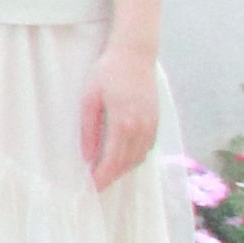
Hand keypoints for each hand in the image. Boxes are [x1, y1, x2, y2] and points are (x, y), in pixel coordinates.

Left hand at [77, 40, 161, 190]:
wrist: (135, 55)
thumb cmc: (107, 73)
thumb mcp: (89, 99)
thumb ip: (88, 129)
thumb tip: (87, 156)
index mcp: (124, 124)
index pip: (113, 161)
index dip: (103, 177)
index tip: (92, 188)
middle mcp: (142, 128)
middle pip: (128, 163)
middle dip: (112, 177)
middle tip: (97, 185)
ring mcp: (152, 124)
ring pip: (140, 157)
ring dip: (124, 169)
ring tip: (107, 174)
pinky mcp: (156, 120)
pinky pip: (147, 147)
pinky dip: (135, 158)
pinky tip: (123, 158)